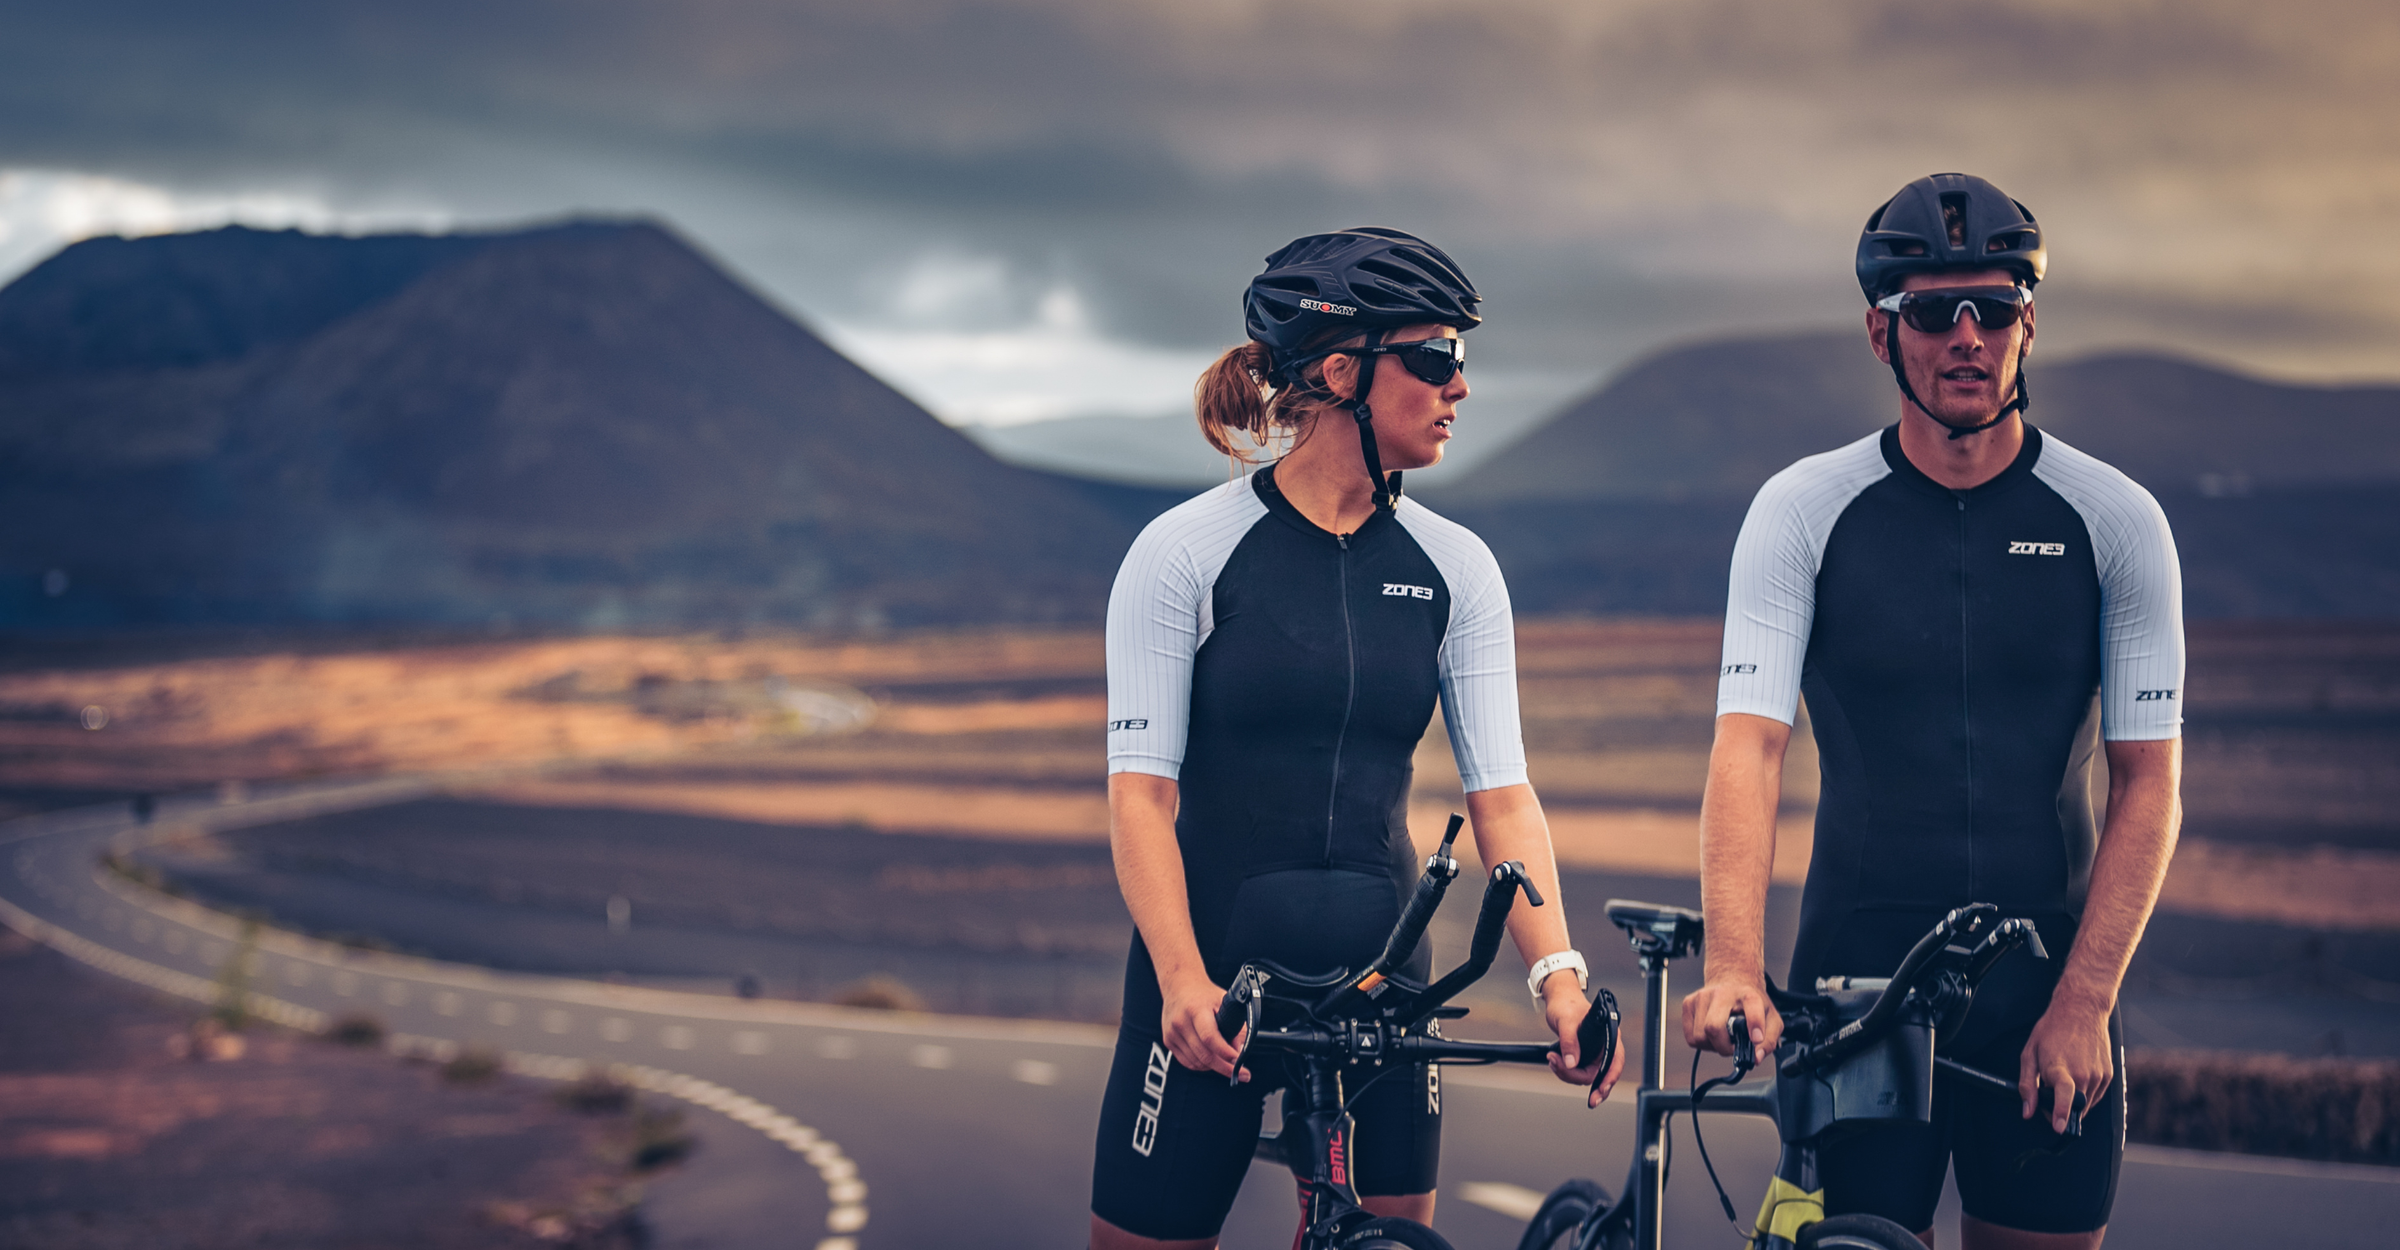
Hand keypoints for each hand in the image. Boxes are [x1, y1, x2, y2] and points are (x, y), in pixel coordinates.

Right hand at [1160, 975, 1246, 1080]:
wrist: (1179, 986)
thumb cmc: (1202, 994)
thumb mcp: (1223, 1002)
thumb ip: (1234, 1025)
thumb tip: (1239, 1049)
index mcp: (1196, 1009)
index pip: (1210, 1037)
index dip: (1225, 1053)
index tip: (1238, 1060)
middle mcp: (1181, 1022)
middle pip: (1204, 1054)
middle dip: (1224, 1067)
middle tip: (1240, 1073)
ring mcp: (1172, 1033)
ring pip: (1196, 1062)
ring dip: (1213, 1067)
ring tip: (1226, 1063)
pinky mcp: (1168, 1041)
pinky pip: (1187, 1062)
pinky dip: (1201, 1065)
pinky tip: (1210, 1060)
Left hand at [1542, 986, 1624, 1106]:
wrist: (1559, 1000)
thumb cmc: (1567, 1004)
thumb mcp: (1566, 1021)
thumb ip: (1569, 1041)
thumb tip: (1571, 1063)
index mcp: (1609, 1036)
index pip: (1615, 1063)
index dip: (1609, 1079)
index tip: (1599, 1092)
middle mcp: (1604, 1047)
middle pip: (1598, 1074)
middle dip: (1577, 1076)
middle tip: (1558, 1069)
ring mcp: (1594, 1053)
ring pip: (1586, 1076)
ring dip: (1567, 1073)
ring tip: (1553, 1059)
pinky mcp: (1584, 1056)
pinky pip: (1578, 1072)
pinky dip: (1565, 1070)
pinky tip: (1555, 1061)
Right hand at [1681, 974, 1782, 1057]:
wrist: (1731, 980)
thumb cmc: (1750, 1004)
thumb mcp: (1771, 1019)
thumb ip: (1768, 1041)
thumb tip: (1755, 1058)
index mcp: (1748, 995)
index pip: (1751, 1007)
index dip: (1754, 1024)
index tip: (1756, 1038)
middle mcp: (1722, 992)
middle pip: (1713, 1027)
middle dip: (1724, 1047)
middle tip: (1734, 1047)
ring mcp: (1701, 996)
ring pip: (1700, 1036)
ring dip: (1713, 1046)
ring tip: (1723, 1038)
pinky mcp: (1688, 1003)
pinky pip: (1691, 1037)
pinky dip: (1702, 1042)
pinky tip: (1712, 1035)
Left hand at [2020, 1000, 2110, 1132]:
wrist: (2082, 1009)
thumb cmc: (2052, 1029)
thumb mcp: (2030, 1054)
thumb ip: (2027, 1085)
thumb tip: (2027, 1111)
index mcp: (2060, 1068)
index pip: (2063, 1097)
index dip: (2060, 1114)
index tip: (2058, 1128)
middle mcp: (2083, 1074)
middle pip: (2073, 1108)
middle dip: (2060, 1111)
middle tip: (2048, 1097)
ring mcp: (2098, 1075)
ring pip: (2085, 1105)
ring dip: (2072, 1101)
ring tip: (2062, 1077)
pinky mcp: (2108, 1076)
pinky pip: (2095, 1096)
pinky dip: (2084, 1094)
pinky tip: (2076, 1076)